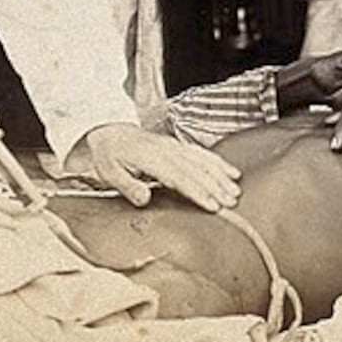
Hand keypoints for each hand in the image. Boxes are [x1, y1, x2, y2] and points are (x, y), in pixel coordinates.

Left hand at [69, 123, 240, 210]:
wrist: (107, 136)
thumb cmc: (107, 158)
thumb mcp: (108, 173)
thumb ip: (126, 186)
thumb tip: (144, 198)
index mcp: (148, 156)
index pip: (177, 175)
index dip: (196, 190)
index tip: (212, 204)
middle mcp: (163, 148)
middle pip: (193, 168)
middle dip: (214, 185)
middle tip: (231, 202)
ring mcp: (172, 145)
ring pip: (200, 160)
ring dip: (220, 175)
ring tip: (235, 191)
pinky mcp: (176, 146)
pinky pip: (200, 153)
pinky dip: (217, 162)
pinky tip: (231, 172)